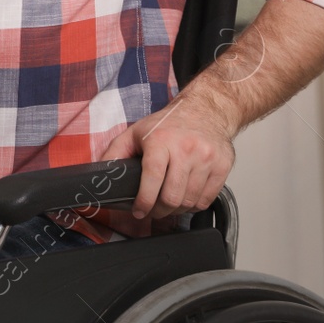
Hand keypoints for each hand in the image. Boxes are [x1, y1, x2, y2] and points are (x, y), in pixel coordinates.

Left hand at [100, 95, 235, 219]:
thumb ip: (115, 152)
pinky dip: (194, 206)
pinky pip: (207, 199)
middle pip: (172, 196)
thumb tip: (100, 173)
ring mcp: (207, 158)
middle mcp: (186, 149)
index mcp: (161, 141)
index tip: (139, 211)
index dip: (144, 201)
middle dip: (158, 211)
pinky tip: (185, 199)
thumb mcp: (135, 132)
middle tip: (152, 211)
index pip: (152, 178)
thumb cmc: (168, 124)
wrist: (205, 111)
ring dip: (176, 211)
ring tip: (167, 206)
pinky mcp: (222, 166)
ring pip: (190, 201)